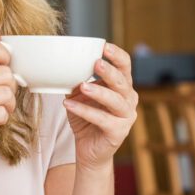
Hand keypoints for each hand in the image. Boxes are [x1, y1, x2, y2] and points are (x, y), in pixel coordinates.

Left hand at [63, 42, 137, 170]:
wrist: (89, 149)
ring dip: (98, 92)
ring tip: (82, 86)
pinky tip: (69, 104)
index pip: (125, 66)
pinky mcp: (118, 132)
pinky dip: (84, 111)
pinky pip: (102, 119)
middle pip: (123, 82)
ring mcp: (126, 117)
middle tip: (96, 63)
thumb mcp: (80, 95)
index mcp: (122, 86)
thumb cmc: (86, 117)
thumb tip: (65, 65)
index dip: (117, 55)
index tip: (104, 45)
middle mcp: (128, 99)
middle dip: (110, 71)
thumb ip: (78, 80)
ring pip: (115, 101)